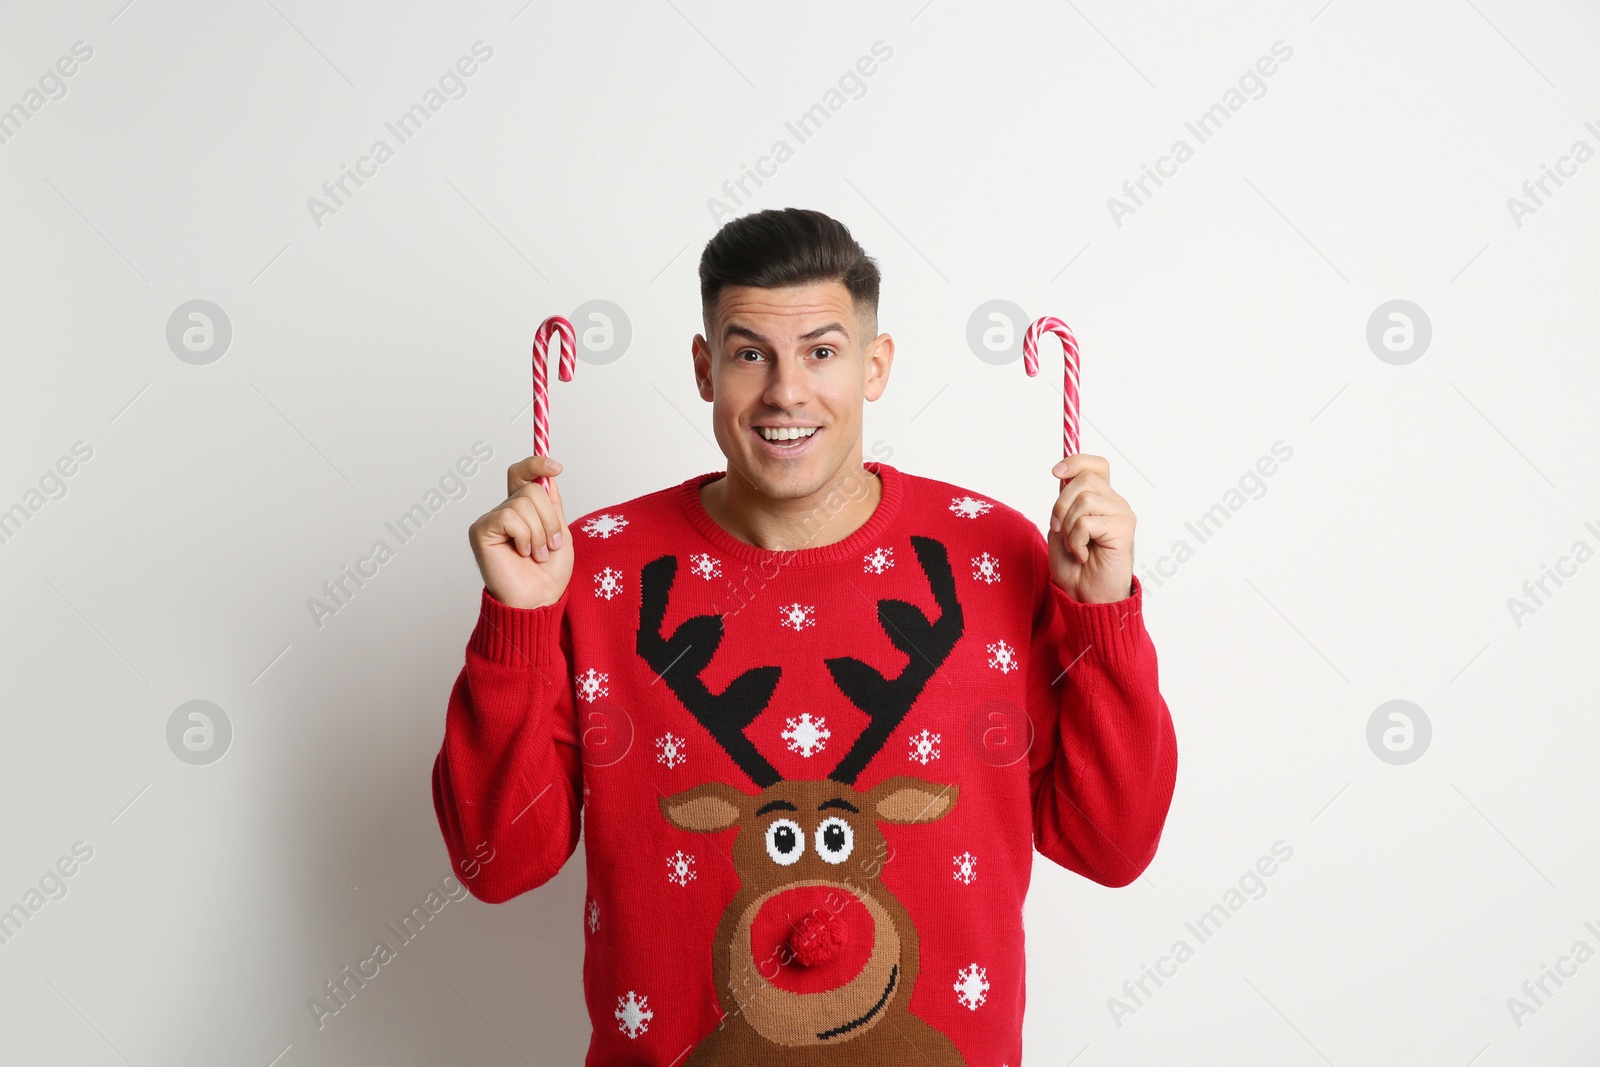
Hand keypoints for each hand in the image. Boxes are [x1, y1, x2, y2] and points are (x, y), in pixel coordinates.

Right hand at [468, 456, 572, 608]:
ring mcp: (492, 519)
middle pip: (532, 488)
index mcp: (523, 509)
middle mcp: (505, 511)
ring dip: (540, 533)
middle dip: (550, 519)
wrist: (538, 599)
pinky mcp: (481, 530)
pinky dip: (524, 537)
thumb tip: (548, 475)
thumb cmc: (547, 573)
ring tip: (536, 554)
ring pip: (524, 503)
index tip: (557, 467)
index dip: (537, 464)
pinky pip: (510, 517)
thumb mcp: (559, 532)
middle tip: (550, 545)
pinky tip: (521, 553)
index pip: (523, 473)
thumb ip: (552, 504)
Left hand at [1046, 454, 1135, 603]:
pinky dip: (1076, 541)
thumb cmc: (1074, 567)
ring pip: (1084, 500)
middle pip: (1085, 479)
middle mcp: (1115, 503)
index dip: (1076, 461)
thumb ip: (1065, 502)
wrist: (1085, 596)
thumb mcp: (1061, 527)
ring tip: (1074, 547)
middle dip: (1061, 504)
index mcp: (1101, 500)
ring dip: (1068, 527)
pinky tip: (1083, 555)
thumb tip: (1062, 473)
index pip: (1096, 465)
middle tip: (1058, 529)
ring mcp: (1122, 515)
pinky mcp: (1123, 529)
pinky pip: (1087, 522)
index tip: (1055, 472)